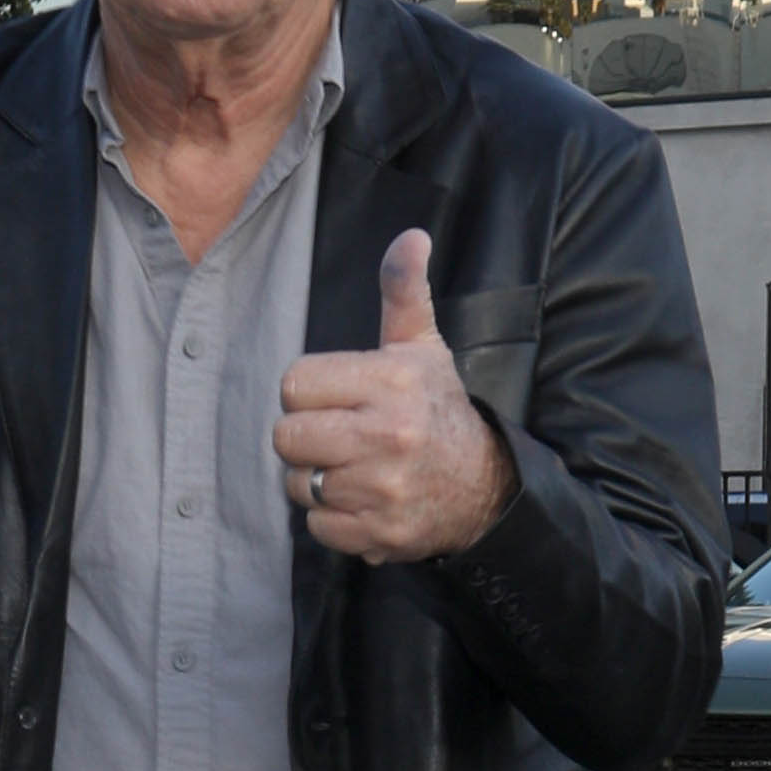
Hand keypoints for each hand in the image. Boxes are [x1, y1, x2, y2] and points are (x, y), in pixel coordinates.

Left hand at [273, 229, 519, 564]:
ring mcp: (382, 489)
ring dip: (317, 480)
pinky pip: (318, 526)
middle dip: (305, 438)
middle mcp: (387, 435)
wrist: (484, 487)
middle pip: (286, 437)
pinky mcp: (379, 533)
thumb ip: (403, 292)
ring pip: (297, 484)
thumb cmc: (438, 410)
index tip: (337, 399)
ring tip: (353, 469)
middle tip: (339, 437)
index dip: (308, 393)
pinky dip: (333, 519)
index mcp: (390, 382)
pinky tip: (362, 501)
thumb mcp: (422, 348)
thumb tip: (411, 236)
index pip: (295, 385)